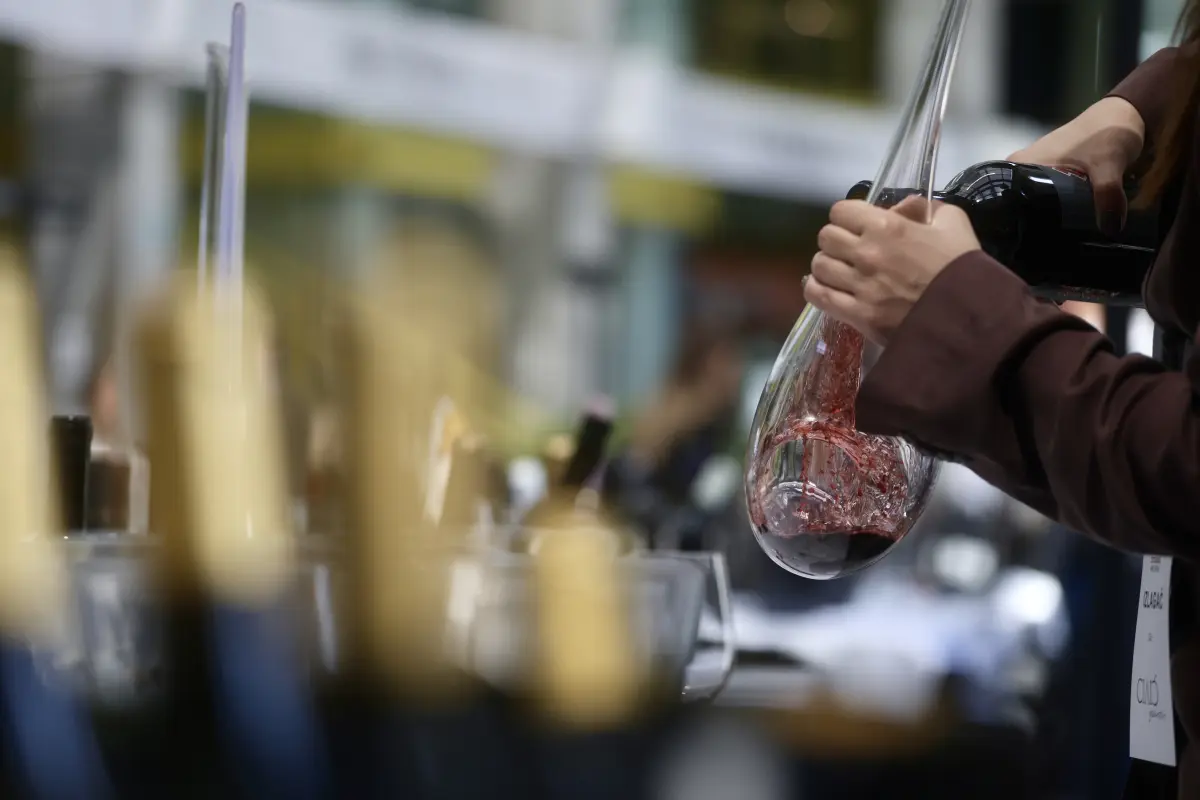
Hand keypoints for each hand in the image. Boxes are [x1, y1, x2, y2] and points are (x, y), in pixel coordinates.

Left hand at [804, 196, 980, 344]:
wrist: (969, 318)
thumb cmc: (963, 269)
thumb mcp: (953, 224)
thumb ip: (925, 208)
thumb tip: (902, 207)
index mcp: (888, 227)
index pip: (840, 211)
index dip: (847, 217)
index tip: (857, 226)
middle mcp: (867, 253)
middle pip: (826, 238)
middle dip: (836, 241)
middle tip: (849, 250)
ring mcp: (859, 285)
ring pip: (819, 266)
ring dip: (827, 266)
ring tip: (841, 272)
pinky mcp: (857, 314)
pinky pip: (818, 296)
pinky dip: (817, 290)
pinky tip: (829, 289)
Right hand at [1008, 96, 1144, 235]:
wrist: (1124, 113)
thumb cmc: (1105, 133)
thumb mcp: (1107, 165)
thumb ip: (1107, 195)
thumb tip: (1110, 228)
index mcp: (1018, 165)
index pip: (1002, 202)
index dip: (1011, 224)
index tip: (1022, 244)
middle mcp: (1020, 168)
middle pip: (1016, 206)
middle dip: (1029, 226)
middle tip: (1041, 247)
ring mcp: (1035, 171)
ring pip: (1032, 203)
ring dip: (1043, 219)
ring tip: (1051, 242)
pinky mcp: (1050, 174)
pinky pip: (1045, 198)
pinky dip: (1055, 210)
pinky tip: (1064, 225)